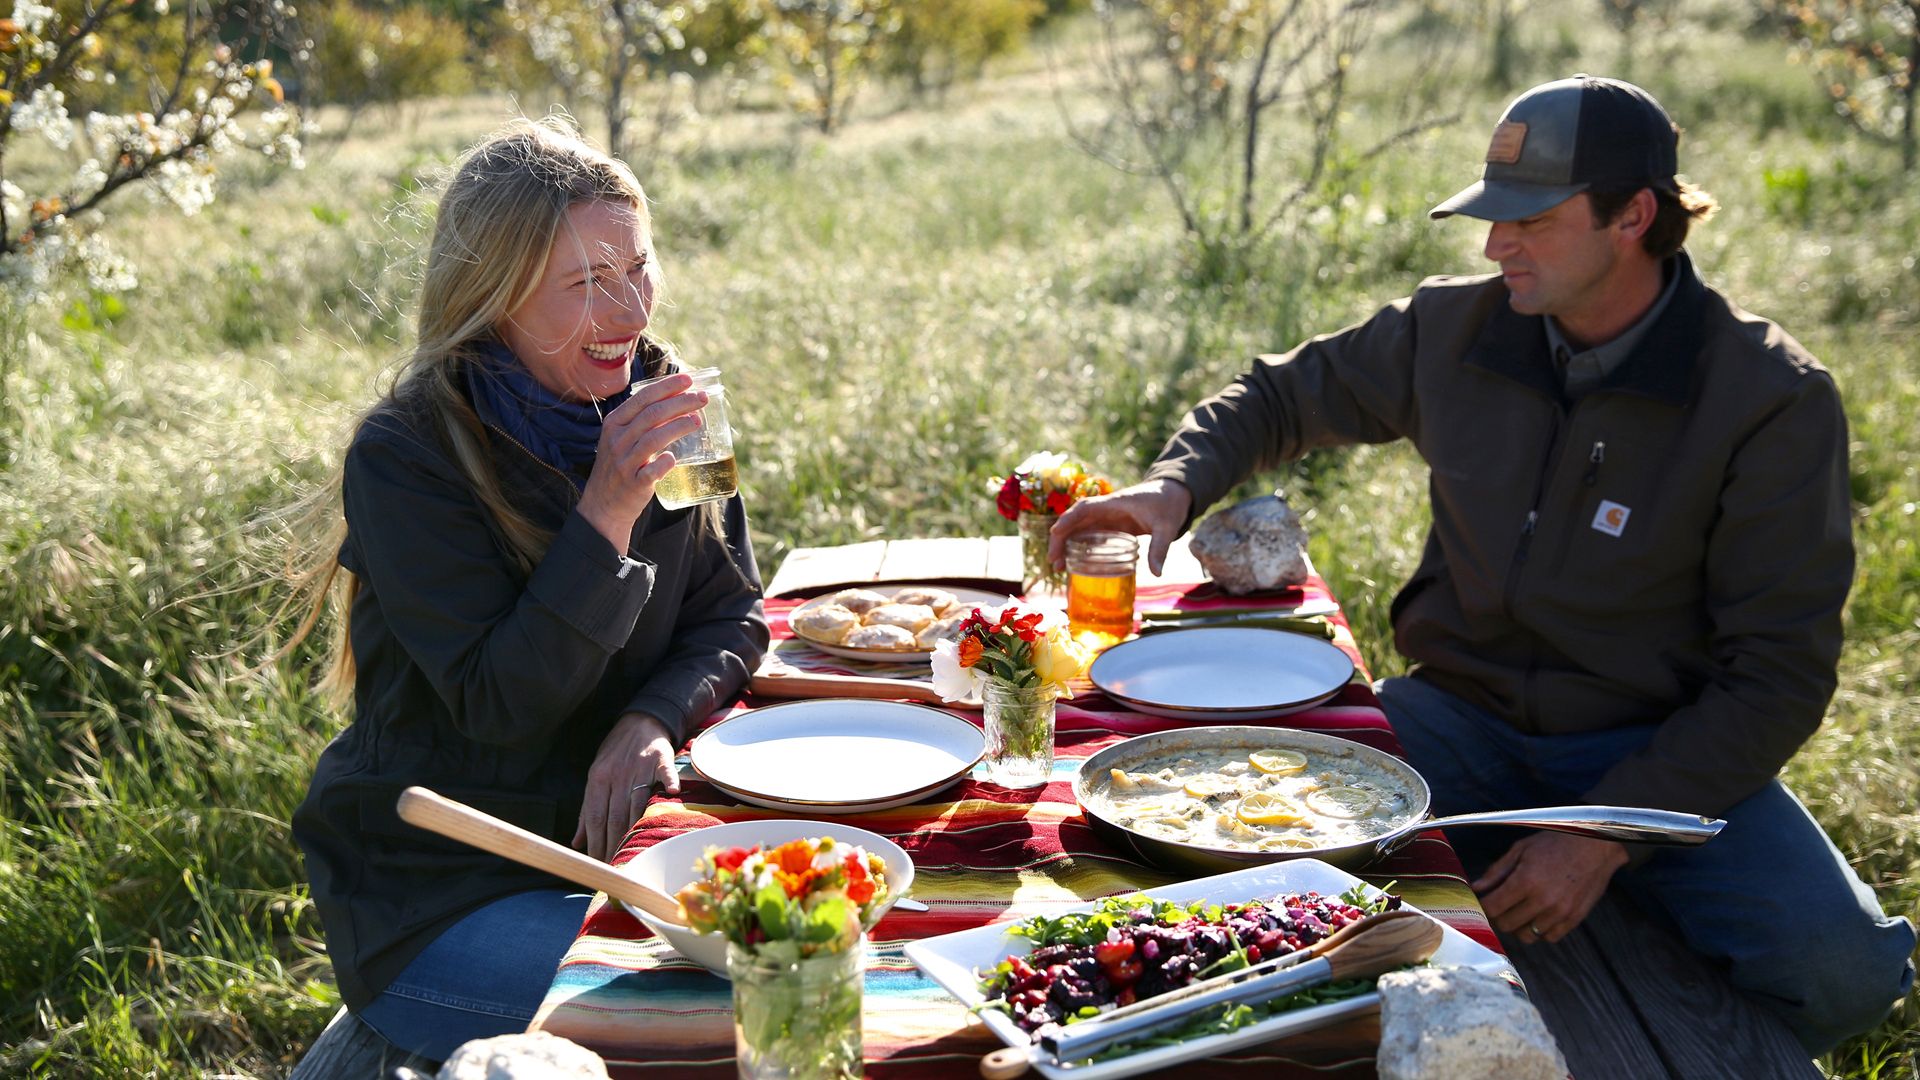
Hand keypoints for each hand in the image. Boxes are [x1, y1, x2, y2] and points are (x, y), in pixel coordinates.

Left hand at [573, 711, 679, 862]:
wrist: (639, 722)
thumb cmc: (616, 754)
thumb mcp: (595, 777)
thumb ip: (586, 810)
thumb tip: (576, 842)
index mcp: (597, 780)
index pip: (595, 817)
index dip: (595, 842)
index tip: (597, 864)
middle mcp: (616, 775)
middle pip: (614, 816)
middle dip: (612, 844)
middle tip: (615, 867)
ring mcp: (639, 767)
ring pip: (636, 803)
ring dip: (634, 829)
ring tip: (633, 853)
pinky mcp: (660, 759)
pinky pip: (665, 772)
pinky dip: (669, 782)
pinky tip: (672, 793)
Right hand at [577, 373, 708, 551]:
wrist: (603, 504)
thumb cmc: (620, 465)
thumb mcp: (621, 437)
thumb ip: (642, 420)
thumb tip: (679, 399)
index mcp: (614, 423)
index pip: (642, 398)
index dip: (667, 387)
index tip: (689, 380)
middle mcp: (617, 439)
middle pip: (652, 414)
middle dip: (680, 403)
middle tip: (702, 398)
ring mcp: (624, 462)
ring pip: (654, 439)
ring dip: (678, 427)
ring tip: (698, 421)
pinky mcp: (633, 484)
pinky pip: (651, 471)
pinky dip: (664, 463)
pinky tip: (674, 458)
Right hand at [1047, 478, 1192, 575]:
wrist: (1173, 494)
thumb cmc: (1168, 505)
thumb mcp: (1167, 527)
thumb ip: (1160, 548)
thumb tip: (1157, 574)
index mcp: (1114, 503)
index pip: (1084, 508)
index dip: (1068, 519)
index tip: (1055, 533)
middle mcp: (1105, 509)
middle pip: (1074, 521)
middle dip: (1060, 539)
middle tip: (1053, 561)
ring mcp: (1106, 517)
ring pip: (1079, 529)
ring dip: (1066, 545)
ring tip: (1058, 566)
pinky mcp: (1111, 525)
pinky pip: (1089, 536)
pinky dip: (1079, 547)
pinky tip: (1074, 563)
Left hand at [1472, 832, 1628, 943]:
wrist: (1596, 846)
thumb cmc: (1556, 843)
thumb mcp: (1521, 849)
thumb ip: (1496, 871)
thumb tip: (1476, 888)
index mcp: (1525, 880)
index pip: (1492, 907)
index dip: (1484, 906)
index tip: (1484, 901)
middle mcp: (1542, 900)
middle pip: (1506, 924)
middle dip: (1499, 916)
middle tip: (1502, 904)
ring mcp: (1560, 912)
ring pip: (1527, 935)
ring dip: (1519, 926)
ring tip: (1522, 910)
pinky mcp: (1574, 919)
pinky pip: (1549, 938)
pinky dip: (1541, 930)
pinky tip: (1540, 915)